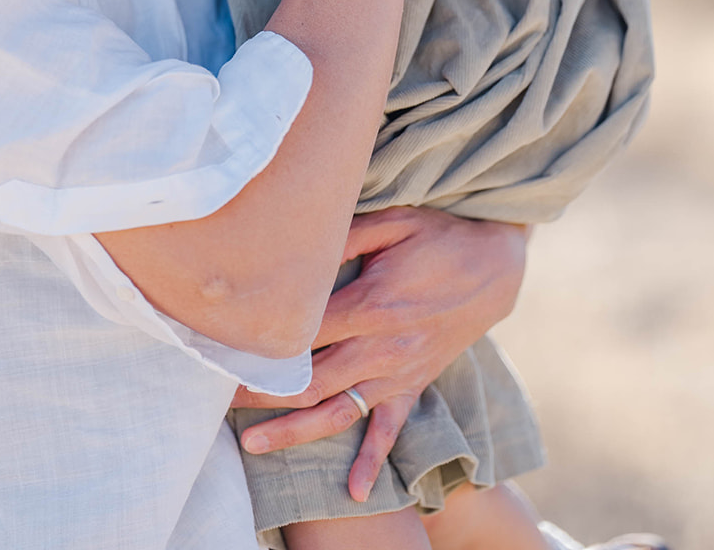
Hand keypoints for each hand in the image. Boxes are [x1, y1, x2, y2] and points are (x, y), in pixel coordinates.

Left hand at [233, 207, 527, 501]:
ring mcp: (399, 371)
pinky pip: (391, 429)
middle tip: (218, 397)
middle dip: (262, 392)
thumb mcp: (391, 221)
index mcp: (372, 303)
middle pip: (311, 378)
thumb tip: (298, 245)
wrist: (496, 264)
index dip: (264, 340)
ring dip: (295, 430)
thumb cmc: (437, 235)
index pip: (304, 330)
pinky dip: (373, 461)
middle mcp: (383, 346)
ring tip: (252, 444)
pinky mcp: (414, 384)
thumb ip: (343, 236)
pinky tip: (353, 492)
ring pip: (339, 410)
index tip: (225, 344)